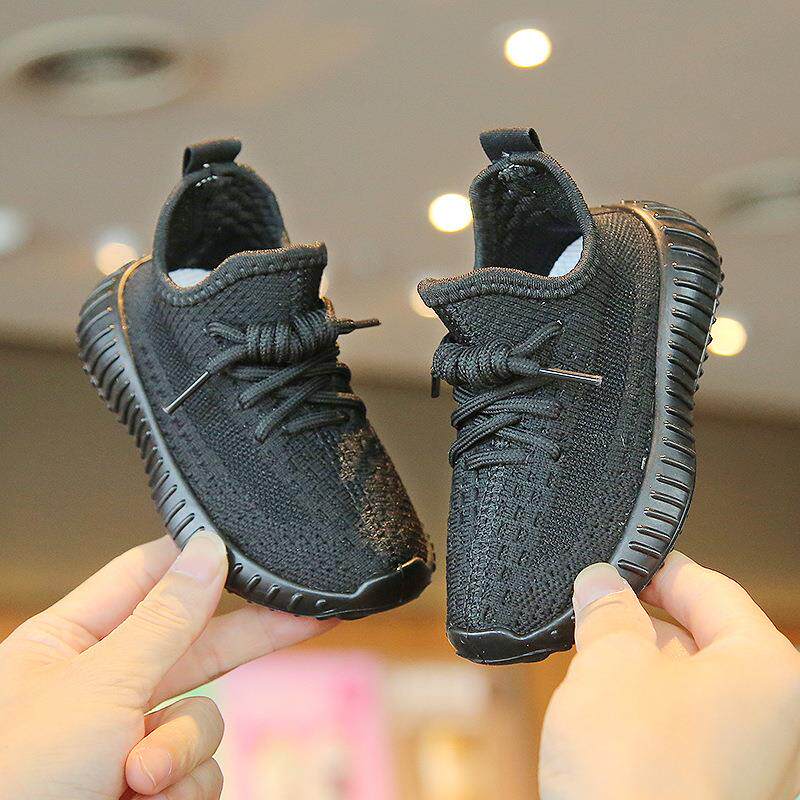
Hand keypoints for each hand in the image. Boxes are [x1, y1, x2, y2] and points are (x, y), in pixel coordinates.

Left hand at [0, 533, 333, 799]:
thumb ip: (164, 619)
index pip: (147, 576)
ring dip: (184, 748)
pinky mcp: (150, 786)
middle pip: (195, 641)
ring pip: (203, 715)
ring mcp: (128, 738)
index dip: (197, 560)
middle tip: (305, 614)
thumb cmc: (15, 779)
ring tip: (139, 778)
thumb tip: (206, 550)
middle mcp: (104, 684)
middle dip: (248, 636)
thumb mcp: (98, 687)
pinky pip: (201, 769)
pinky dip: (183, 787)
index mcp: (71, 640)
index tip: (249, 550)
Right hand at [539, 551, 799, 799]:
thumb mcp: (610, 664)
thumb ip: (608, 609)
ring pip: (692, 685)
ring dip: (640, 665)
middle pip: (705, 637)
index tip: (619, 561)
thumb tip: (601, 580)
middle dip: (642, 618)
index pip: (713, 589)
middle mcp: (777, 719)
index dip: (658, 567)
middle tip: (591, 607)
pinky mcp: (722, 791)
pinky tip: (603, 710)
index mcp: (769, 672)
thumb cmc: (636, 778)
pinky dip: (646, 709)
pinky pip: (686, 729)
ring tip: (588, 658)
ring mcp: (754, 762)